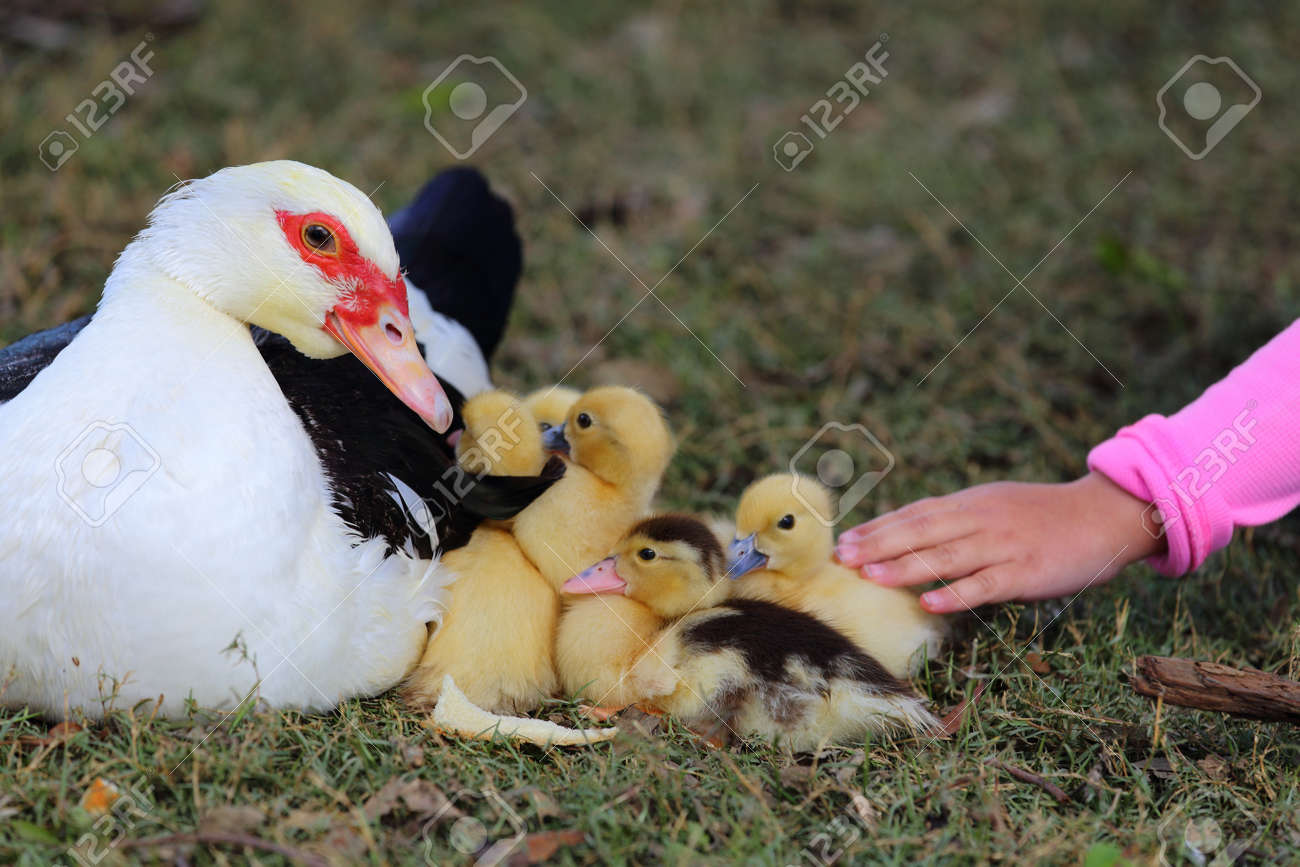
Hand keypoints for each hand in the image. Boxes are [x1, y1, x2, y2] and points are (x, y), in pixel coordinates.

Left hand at [835, 473, 1165, 612]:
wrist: (1102, 514)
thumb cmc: (1042, 516)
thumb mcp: (994, 505)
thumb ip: (955, 519)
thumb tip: (908, 533)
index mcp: (970, 504)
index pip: (914, 514)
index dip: (878, 528)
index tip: (843, 541)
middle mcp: (980, 520)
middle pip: (920, 531)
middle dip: (878, 544)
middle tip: (842, 557)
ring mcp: (1002, 546)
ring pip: (945, 557)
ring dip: (905, 567)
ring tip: (870, 577)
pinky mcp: (1024, 572)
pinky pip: (985, 584)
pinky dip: (955, 594)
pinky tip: (928, 604)